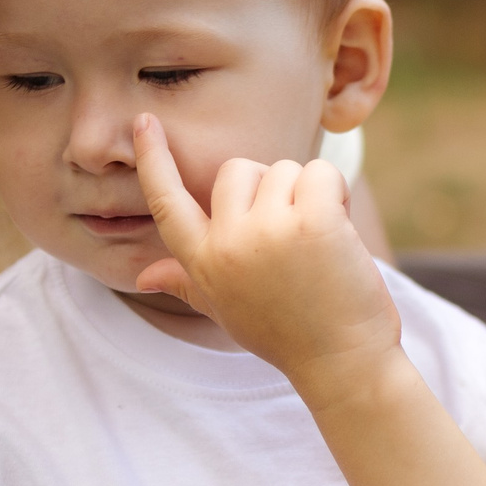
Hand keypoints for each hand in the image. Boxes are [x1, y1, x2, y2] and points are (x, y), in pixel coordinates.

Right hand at [132, 116, 400, 390]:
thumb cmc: (288, 334)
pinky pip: (320, 173)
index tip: (145, 121)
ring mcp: (267, 232)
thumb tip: (144, 277)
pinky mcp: (312, 222)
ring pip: (285, 169)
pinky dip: (336, 194)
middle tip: (294, 237)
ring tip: (320, 246)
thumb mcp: (226, 309)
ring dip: (310, 195)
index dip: (153, 160)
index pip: (166, 203)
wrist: (342, 364)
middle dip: (272, 189)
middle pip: (239, 170)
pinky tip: (340, 235)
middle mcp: (227, 244)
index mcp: (203, 263)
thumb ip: (187, 282)